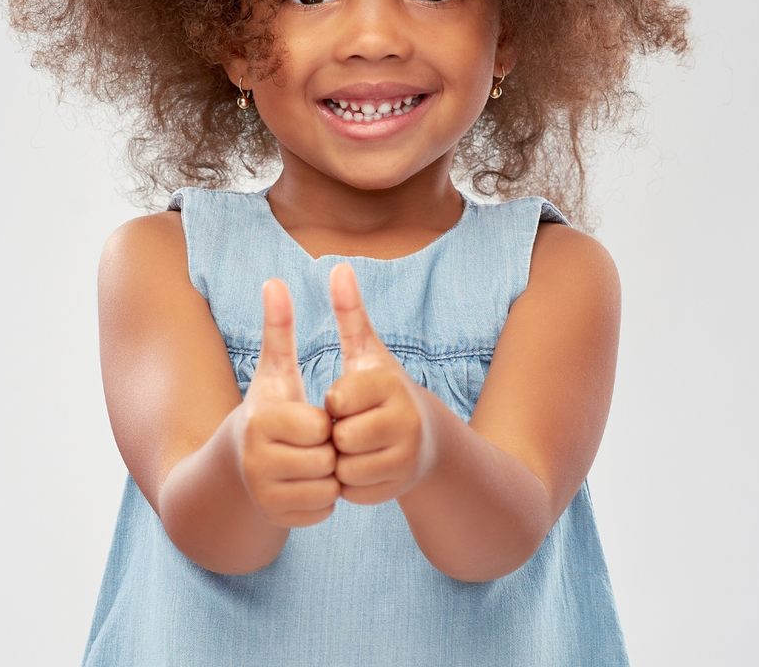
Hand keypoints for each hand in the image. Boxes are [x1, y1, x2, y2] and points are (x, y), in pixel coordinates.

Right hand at [234, 278, 338, 526]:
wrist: (236, 467)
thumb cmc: (266, 411)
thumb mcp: (273, 373)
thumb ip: (278, 330)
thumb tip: (275, 280)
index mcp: (259, 422)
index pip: (320, 426)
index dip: (324, 421)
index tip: (311, 417)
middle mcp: (256, 462)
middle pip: (327, 458)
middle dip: (329, 449)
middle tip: (312, 443)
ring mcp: (264, 495)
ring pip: (328, 488)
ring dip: (329, 475)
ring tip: (310, 461)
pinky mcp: (275, 519)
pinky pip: (324, 511)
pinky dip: (323, 499)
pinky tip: (306, 483)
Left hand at [324, 263, 432, 505]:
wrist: (424, 440)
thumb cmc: (384, 392)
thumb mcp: (368, 354)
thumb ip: (351, 313)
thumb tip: (338, 266)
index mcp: (390, 386)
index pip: (336, 400)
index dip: (333, 403)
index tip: (344, 400)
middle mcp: (404, 422)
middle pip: (339, 437)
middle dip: (335, 435)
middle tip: (350, 426)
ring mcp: (404, 457)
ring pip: (344, 467)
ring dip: (340, 460)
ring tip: (354, 446)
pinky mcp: (399, 487)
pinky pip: (352, 491)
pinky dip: (349, 483)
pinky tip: (361, 467)